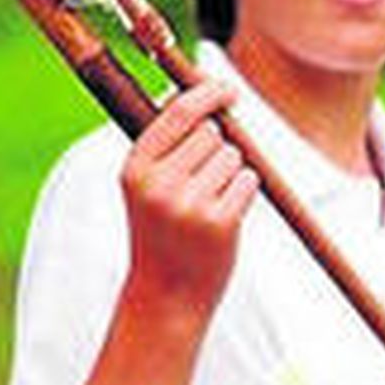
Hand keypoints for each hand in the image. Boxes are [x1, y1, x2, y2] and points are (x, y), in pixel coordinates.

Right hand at [121, 79, 259, 315]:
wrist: (166, 295)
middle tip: (203, 185)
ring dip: (232, 174)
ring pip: (233, 157)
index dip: (208, 93)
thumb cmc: (163, 233)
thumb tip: (202, 95)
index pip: (178, 111)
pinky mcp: (220, 222)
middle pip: (212, 132)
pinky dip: (244, 192)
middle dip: (218, 149)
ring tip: (208, 205)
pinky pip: (248, 181)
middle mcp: (158, 183)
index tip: (230, 90)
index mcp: (135, 168)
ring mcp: (189, 203)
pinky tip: (224, 217)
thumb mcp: (148, 187)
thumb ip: (167, 145)